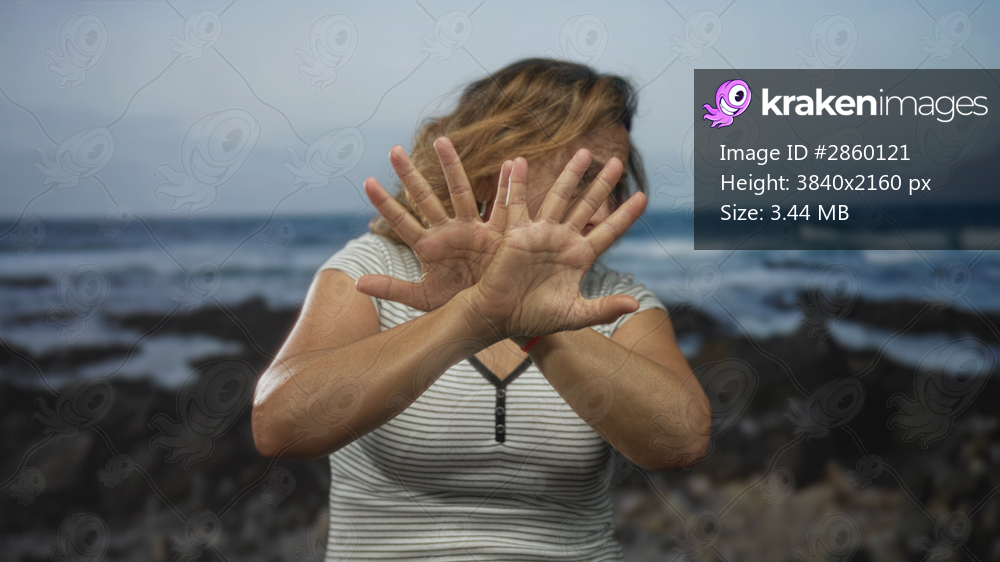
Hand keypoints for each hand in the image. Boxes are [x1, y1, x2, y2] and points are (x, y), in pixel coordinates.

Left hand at [357, 137, 511, 310]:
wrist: (491, 312)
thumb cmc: (458, 304)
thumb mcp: (423, 299)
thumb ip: (392, 289)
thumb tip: (356, 283)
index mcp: (428, 246)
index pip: (400, 220)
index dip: (384, 202)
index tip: (367, 182)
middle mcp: (447, 232)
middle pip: (425, 197)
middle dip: (409, 174)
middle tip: (393, 150)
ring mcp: (471, 229)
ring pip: (459, 191)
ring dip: (451, 166)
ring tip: (441, 140)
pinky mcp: (496, 234)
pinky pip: (500, 205)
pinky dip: (506, 185)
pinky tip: (508, 164)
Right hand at [466, 149, 647, 339]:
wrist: (501, 318)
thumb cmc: (536, 318)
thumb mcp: (574, 315)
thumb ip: (604, 309)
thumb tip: (635, 304)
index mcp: (580, 257)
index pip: (609, 230)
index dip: (626, 214)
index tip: (643, 196)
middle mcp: (563, 240)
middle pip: (587, 205)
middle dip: (602, 184)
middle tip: (616, 162)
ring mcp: (541, 233)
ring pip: (559, 197)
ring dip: (570, 175)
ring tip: (583, 152)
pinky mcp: (517, 233)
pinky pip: (517, 203)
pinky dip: (517, 183)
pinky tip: (520, 162)